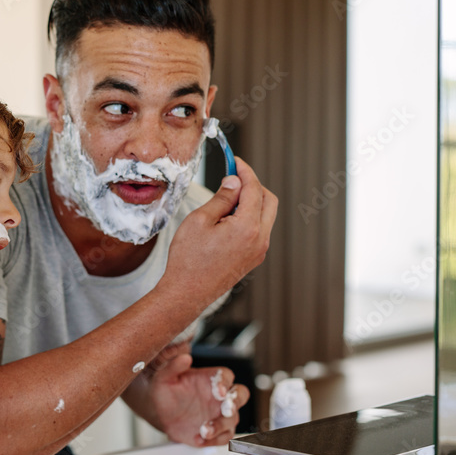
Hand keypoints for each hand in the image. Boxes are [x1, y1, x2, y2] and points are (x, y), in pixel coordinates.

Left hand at [147, 353, 249, 446]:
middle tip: (225, 409)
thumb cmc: (166, 391)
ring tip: (204, 430)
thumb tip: (185, 358)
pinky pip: (224, 437)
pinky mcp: (217, 431)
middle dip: (236, 402)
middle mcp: (219, 396)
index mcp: (210, 378)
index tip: (219, 391)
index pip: (226, 375)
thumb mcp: (164, 377)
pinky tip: (200, 439)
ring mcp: (220, 414)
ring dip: (221, 426)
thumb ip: (173, 367)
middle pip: (240, 394)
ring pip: (232, 419)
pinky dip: (215, 440)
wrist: (161, 413)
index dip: (225, 382)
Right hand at [163, 157, 277, 305]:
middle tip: (234, 177)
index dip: (244, 171)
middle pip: (268, 200)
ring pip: (266, 215)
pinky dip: (250, 217)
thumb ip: (221, 198)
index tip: (235, 162)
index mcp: (247, 227)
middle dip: (253, 185)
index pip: (254, 189)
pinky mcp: (254, 258)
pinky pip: (260, 230)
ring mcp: (259, 251)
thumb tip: (234, 182)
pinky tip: (229, 217)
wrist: (187, 293)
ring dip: (252, 201)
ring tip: (227, 199)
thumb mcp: (199, 220)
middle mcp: (260, 239)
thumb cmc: (189, 259)